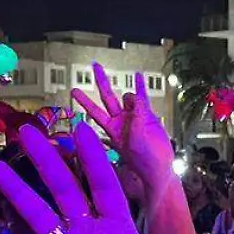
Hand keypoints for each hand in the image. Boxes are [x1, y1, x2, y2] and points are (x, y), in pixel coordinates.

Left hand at [73, 65, 173, 186]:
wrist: (159, 167)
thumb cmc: (144, 161)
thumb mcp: (136, 139)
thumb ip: (136, 117)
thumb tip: (137, 97)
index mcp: (111, 129)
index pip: (94, 111)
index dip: (84, 101)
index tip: (74, 90)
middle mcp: (120, 121)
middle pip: (107, 96)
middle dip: (101, 81)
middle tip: (95, 66)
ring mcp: (133, 116)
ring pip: (129, 97)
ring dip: (133, 98)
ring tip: (142, 116)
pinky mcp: (147, 115)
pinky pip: (143, 97)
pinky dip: (140, 86)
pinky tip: (138, 75)